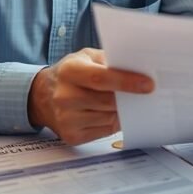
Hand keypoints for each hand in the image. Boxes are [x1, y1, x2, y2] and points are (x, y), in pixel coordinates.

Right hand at [27, 47, 153, 144]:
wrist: (43, 96)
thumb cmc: (71, 74)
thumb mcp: (86, 57)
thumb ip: (109, 60)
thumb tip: (138, 69)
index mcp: (69, 71)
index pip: (101, 78)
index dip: (127, 82)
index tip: (149, 85)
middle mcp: (64, 96)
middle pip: (108, 101)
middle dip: (129, 98)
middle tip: (142, 93)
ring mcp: (66, 118)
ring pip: (109, 117)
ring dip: (121, 110)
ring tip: (121, 101)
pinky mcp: (71, 136)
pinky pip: (105, 131)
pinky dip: (113, 122)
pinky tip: (109, 112)